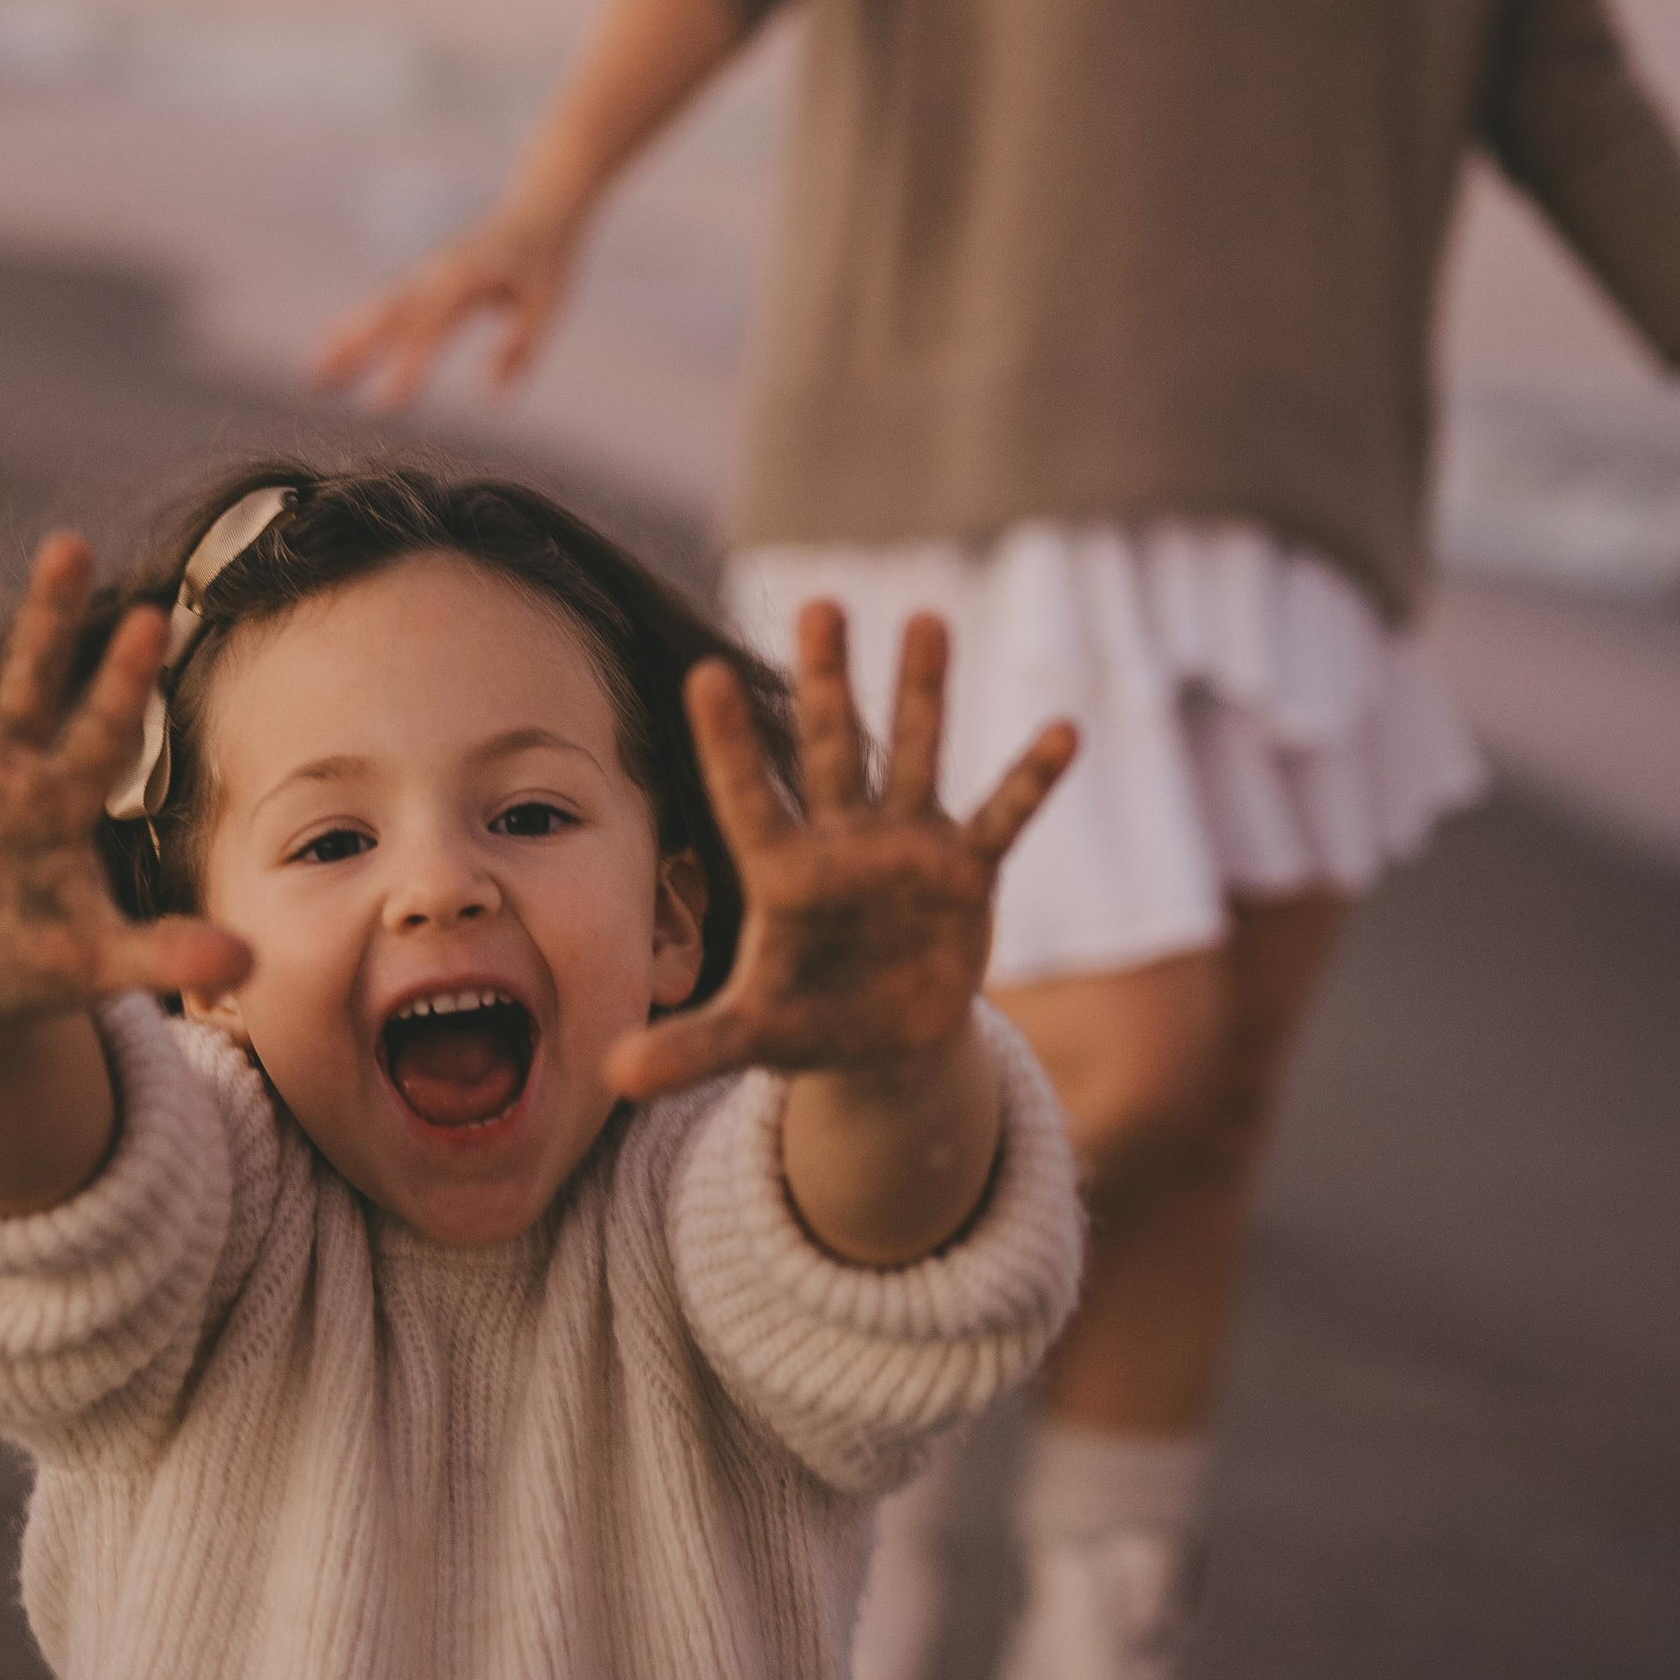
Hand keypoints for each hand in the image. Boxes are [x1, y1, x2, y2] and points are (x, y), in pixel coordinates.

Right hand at [0, 534, 252, 1022]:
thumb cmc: (46, 965)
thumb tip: (248, 965)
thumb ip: (167, 956)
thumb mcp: (102, 965)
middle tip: (71, 544)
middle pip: (33, 682)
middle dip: (47, 618)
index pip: (104, 730)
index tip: (151, 618)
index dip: (123, 679)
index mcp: (66, 804)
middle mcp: (12, 771)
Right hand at [308, 205, 579, 411]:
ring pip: (378, 310)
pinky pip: (382, 304)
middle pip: (389, 317)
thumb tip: (491, 398)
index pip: (431, 329)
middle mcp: (435, 275)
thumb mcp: (546, 304)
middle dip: (356, 350)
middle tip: (322, 384)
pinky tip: (328, 351)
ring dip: (345, 340)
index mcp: (466, 280)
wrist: (535, 209)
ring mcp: (423, 275)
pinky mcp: (420, 280)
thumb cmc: (544, 261)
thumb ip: (520, 348)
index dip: (406, 367)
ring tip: (314, 376)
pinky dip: (354, 325)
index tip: (385, 406)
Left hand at [605, 604, 1076, 1103]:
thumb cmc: (806, 1022)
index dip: (728, 743)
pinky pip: (1003, 818)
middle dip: (827, 682)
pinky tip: (1065, 730)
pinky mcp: (966, 872)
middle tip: (820, 604)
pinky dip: (1032, 780)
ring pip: (913, 757)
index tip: (704, 674)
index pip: (746, 797)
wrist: (886, 1037)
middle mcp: (842, 843)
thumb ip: (693, 1047)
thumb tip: (614, 1074)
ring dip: (921, 694)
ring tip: (926, 619)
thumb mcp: (751, 1036)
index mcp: (782, 874)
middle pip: (831, 750)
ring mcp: (907, 847)